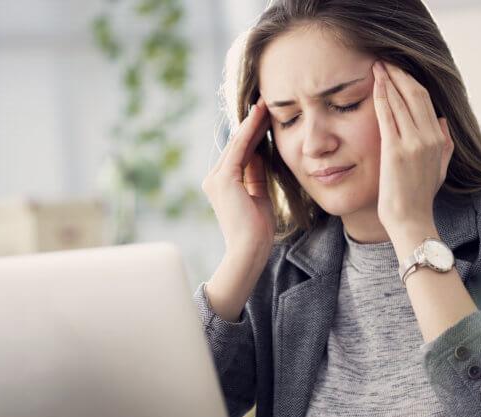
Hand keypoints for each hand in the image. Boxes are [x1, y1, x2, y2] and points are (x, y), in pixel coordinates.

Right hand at [201, 99, 274, 261]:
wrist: (249, 249)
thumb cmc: (257, 230)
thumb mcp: (259, 195)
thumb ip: (256, 174)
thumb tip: (260, 152)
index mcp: (223, 184)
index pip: (240, 153)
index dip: (253, 134)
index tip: (266, 117)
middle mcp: (214, 179)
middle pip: (237, 145)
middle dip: (252, 124)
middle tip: (265, 102)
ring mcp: (216, 179)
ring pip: (237, 144)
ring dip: (252, 123)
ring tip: (264, 104)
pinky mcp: (223, 179)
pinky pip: (239, 149)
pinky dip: (249, 132)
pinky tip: (259, 117)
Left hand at [372, 61, 453, 236]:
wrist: (411, 220)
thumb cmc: (420, 198)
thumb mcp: (440, 169)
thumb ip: (445, 144)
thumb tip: (443, 120)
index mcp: (439, 139)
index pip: (425, 101)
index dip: (410, 81)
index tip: (398, 70)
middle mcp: (429, 137)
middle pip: (415, 94)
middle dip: (399, 74)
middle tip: (385, 61)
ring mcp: (412, 143)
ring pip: (401, 101)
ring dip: (388, 80)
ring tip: (377, 66)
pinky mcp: (395, 151)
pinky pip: (388, 116)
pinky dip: (382, 97)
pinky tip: (375, 85)